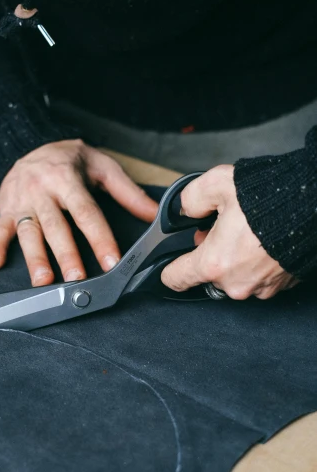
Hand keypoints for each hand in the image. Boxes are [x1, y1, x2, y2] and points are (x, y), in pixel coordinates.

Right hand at [0, 139, 158, 285]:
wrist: (27, 142)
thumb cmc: (69, 159)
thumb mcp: (101, 166)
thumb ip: (127, 192)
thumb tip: (154, 214)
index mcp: (67, 179)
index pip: (86, 212)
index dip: (99, 237)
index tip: (111, 260)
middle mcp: (42, 191)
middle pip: (56, 226)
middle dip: (66, 254)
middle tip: (77, 277)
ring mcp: (21, 202)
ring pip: (28, 232)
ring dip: (34, 257)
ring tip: (43, 280)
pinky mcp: (5, 209)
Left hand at [161, 165, 296, 299]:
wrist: (314, 203)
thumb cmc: (269, 197)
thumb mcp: (217, 183)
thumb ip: (190, 199)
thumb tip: (185, 210)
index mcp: (214, 264)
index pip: (175, 279)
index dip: (169, 268)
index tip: (171, 262)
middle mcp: (235, 283)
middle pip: (208, 275)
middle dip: (210, 254)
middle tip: (222, 230)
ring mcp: (260, 288)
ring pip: (235, 276)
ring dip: (236, 259)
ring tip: (247, 233)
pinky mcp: (280, 285)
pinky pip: (259, 277)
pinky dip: (258, 262)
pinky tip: (264, 241)